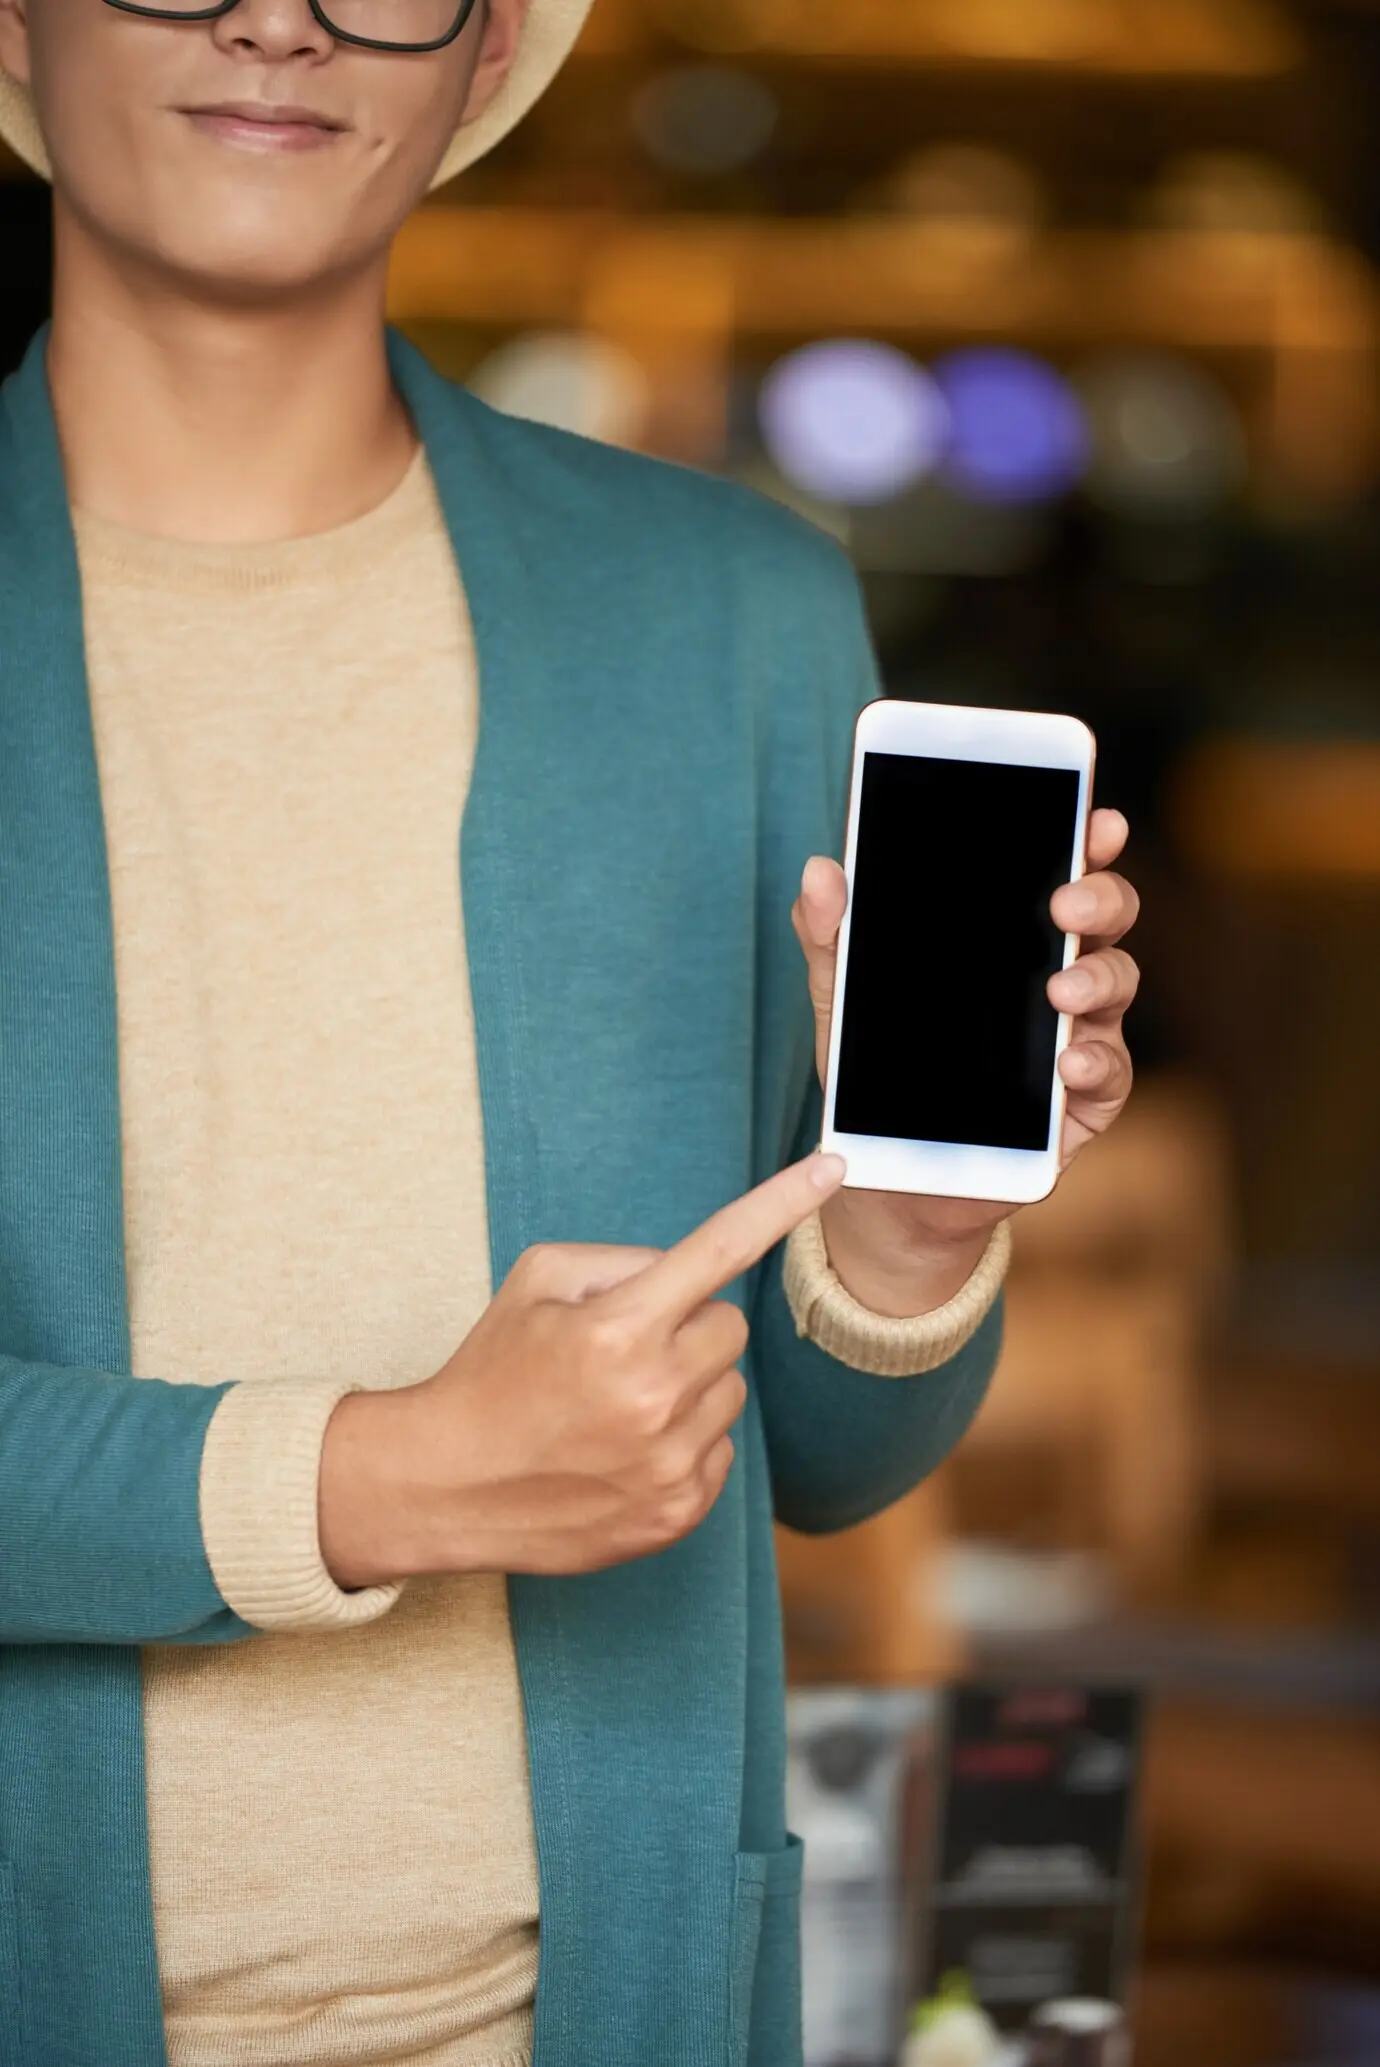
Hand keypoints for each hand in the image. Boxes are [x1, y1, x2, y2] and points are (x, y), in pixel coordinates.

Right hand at [319, 1149, 846, 1587]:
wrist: (446, 1484)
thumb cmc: (492, 1371)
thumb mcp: (536, 1281)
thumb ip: (622, 1261)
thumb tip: (689, 1273)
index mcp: (618, 1328)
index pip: (720, 1249)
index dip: (782, 1202)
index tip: (832, 1165)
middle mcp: (653, 1396)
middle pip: (728, 1325)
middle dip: (686, 1325)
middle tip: (621, 1349)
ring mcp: (668, 1463)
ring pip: (730, 1389)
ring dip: (689, 1385)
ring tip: (615, 1406)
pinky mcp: (676, 1513)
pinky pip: (721, 1450)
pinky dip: (684, 1441)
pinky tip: (624, 1450)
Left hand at [791, 807, 1139, 1309]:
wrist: (886, 1177)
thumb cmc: (879, 1073)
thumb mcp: (842, 999)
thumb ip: (831, 936)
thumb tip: (819, 870)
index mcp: (1011, 937)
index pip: (1058, 871)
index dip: (1086, 840)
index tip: (1097, 818)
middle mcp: (1059, 974)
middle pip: (1106, 918)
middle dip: (1100, 898)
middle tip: (1066, 903)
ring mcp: (1079, 1036)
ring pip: (1118, 985)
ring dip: (1097, 980)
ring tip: (1062, 988)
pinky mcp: (1084, 1103)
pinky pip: (1110, 1073)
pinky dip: (1094, 1061)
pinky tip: (1068, 1061)